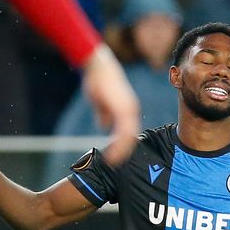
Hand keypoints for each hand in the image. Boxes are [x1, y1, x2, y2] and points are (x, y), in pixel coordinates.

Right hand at [82, 44, 139, 166]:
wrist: (98, 67)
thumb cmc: (98, 81)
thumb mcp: (101, 101)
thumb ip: (104, 114)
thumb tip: (104, 126)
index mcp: (127, 109)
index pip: (129, 131)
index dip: (123, 145)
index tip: (116, 155)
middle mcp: (131, 111)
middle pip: (131, 137)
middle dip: (123, 151)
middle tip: (114, 163)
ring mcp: (128, 110)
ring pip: (129, 137)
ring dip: (121, 151)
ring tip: (112, 162)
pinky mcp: (122, 110)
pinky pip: (123, 132)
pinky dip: (118, 145)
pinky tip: (111, 152)